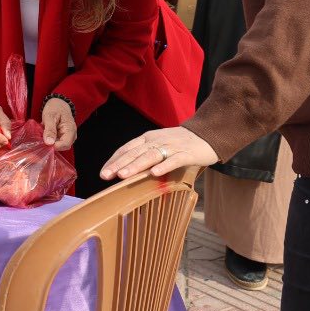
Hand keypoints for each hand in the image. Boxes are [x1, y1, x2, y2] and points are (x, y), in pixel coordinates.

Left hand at [41, 97, 75, 150]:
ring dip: (50, 142)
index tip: (45, 143)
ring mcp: (67, 137)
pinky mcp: (62, 137)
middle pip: (62, 147)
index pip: (66, 144)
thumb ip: (50, 129)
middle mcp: (71, 135)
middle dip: (52, 145)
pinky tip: (45, 135)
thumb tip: (49, 143)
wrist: (58, 103)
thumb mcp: (50, 116)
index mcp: (70, 130)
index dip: (55, 146)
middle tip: (42, 138)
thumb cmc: (55, 108)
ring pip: (59, 145)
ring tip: (43, 135)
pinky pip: (56, 142)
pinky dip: (50, 140)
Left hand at [100, 126, 218, 181]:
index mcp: (147, 138)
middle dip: (119, 164)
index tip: (103, 173)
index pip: (127, 148)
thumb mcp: (158, 146)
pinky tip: (154, 173)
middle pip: (135, 152)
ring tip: (123, 175)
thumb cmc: (179, 144)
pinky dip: (164, 166)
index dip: (114, 160)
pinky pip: (174, 160)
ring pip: (150, 156)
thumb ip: (144, 156)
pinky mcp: (186, 153)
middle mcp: (156, 140)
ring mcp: (171, 146)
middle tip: (105, 176)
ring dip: (136, 166)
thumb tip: (125, 171)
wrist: (206, 135)